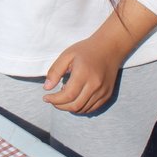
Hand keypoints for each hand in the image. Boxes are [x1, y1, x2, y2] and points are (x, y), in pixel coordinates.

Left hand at [42, 0, 156, 113]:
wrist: (110, 48)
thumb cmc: (86, 50)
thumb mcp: (67, 55)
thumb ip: (55, 71)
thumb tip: (47, 88)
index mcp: (83, 74)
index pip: (67, 95)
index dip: (55, 100)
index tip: (46, 97)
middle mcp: (95, 85)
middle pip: (75, 105)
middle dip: (60, 106)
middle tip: (52, 100)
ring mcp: (103, 91)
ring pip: (83, 109)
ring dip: (70, 108)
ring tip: (63, 97)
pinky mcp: (107, 94)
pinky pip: (92, 108)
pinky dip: (80, 108)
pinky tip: (75, 99)